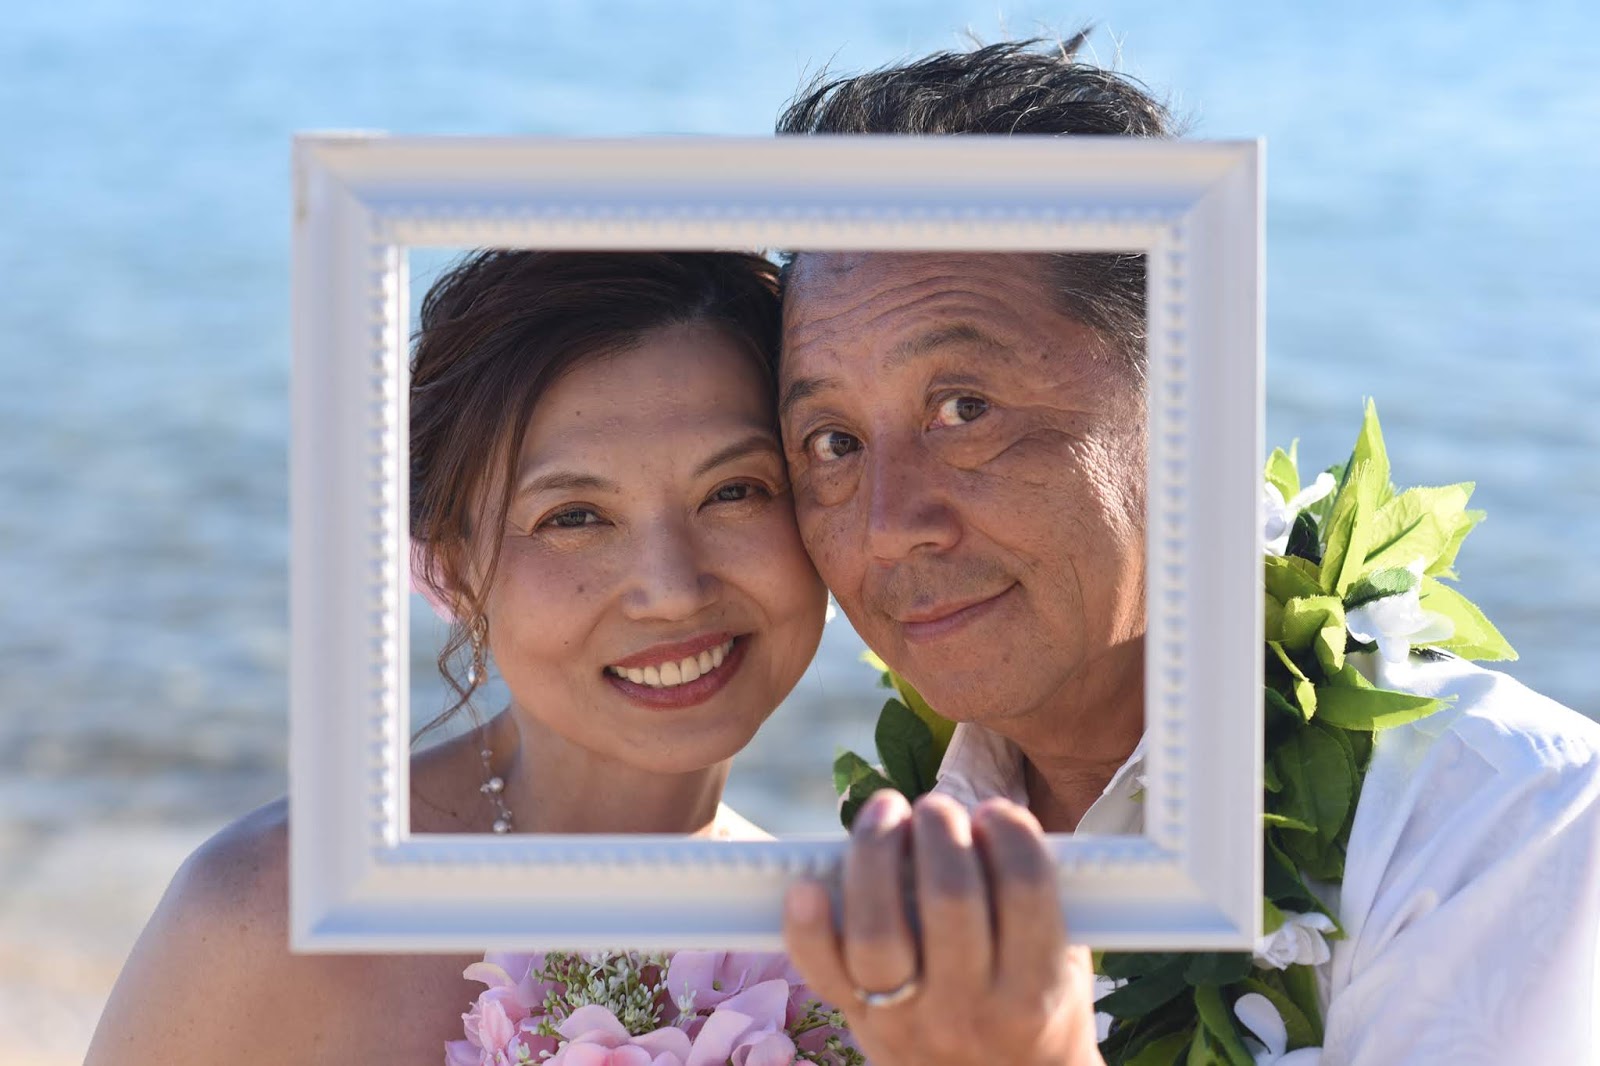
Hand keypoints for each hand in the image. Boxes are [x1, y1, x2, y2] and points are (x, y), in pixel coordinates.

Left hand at [783, 789, 1103, 1065]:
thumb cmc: (1034, 1010)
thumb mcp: (1063, 963)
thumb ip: (1033, 898)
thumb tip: (987, 815)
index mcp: (1034, 991)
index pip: (1025, 890)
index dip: (1010, 833)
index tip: (996, 813)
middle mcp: (970, 1010)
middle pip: (950, 899)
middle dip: (940, 830)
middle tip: (937, 809)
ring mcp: (908, 1020)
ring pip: (879, 930)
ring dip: (877, 852)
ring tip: (886, 812)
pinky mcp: (859, 1020)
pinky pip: (821, 972)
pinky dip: (806, 925)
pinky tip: (809, 883)